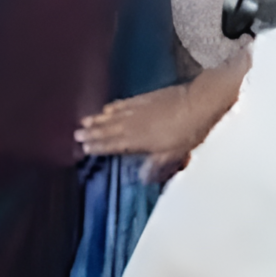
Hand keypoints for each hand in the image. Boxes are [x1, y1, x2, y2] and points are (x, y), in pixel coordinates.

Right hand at [77, 84, 217, 177]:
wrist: (198, 103)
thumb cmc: (188, 132)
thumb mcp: (174, 153)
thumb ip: (156, 165)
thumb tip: (142, 178)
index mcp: (137, 140)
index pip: (113, 145)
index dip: (98, 147)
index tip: (84, 148)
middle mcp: (132, 124)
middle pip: (108, 129)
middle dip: (92, 133)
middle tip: (76, 134)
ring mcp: (137, 109)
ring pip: (112, 116)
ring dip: (98, 119)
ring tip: (84, 122)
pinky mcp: (144, 98)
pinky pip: (122, 103)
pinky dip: (112, 107)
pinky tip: (107, 107)